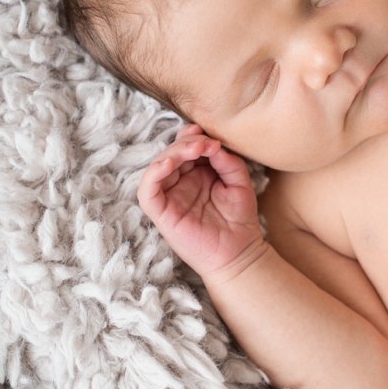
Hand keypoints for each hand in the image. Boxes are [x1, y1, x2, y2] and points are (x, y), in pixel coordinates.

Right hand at [137, 124, 266, 280]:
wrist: (240, 253)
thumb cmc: (240, 219)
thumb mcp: (240, 182)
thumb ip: (228, 162)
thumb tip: (212, 144)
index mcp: (195, 174)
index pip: (184, 148)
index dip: (191, 137)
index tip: (208, 135)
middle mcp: (179, 184)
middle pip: (170, 154)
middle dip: (184, 143)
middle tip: (204, 142)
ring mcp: (169, 199)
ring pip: (157, 167)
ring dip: (172, 153)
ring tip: (194, 149)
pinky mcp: (161, 215)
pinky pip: (147, 192)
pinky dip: (153, 174)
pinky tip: (168, 163)